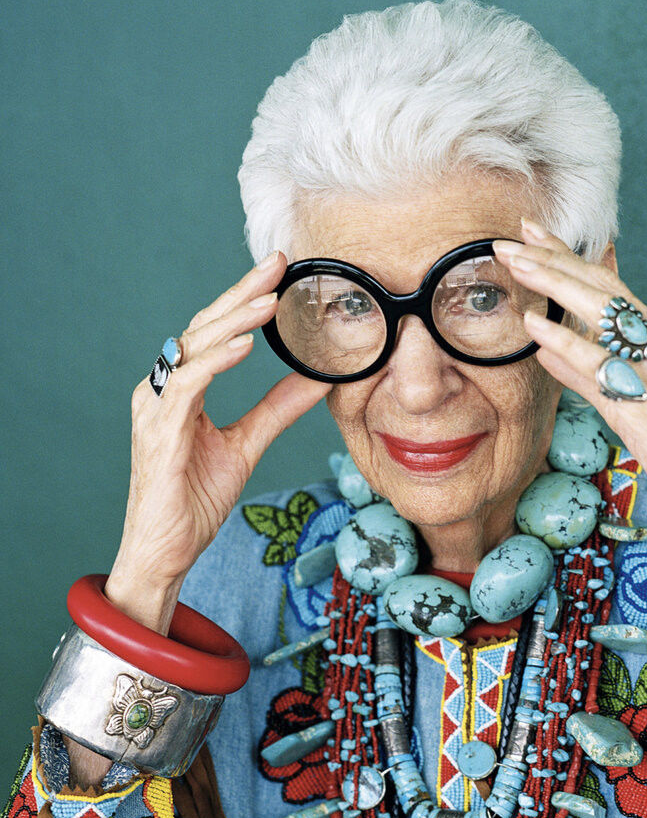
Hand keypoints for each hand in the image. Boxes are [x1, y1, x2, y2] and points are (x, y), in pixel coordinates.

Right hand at [106, 252, 330, 629]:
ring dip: (233, 322)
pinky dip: (216, 363)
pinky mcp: (159, 435)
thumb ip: (278, 409)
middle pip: (202, 328)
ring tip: (269, 302)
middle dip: (239, 295)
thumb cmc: (193, 500)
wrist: (164, 551)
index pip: (214, 332)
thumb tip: (319, 380)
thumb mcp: (247, 445)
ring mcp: (156, 410)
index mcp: (180, 389)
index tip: (276, 272)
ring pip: (192, 350)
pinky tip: (245, 347)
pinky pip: (186, 387)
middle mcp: (162, 390)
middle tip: (275, 265)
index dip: (243, 300)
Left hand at [493, 220, 646, 529]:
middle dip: (556, 260)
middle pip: (605, 288)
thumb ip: (589, 371)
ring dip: (557, 285)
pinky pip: (602, 367)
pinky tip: (536, 328)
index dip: (570, 256)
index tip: (533, 233)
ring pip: (605, 314)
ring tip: (517, 265)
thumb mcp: (631, 400)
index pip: (611, 285)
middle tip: (513, 239)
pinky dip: (567, 344)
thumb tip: (547, 346)